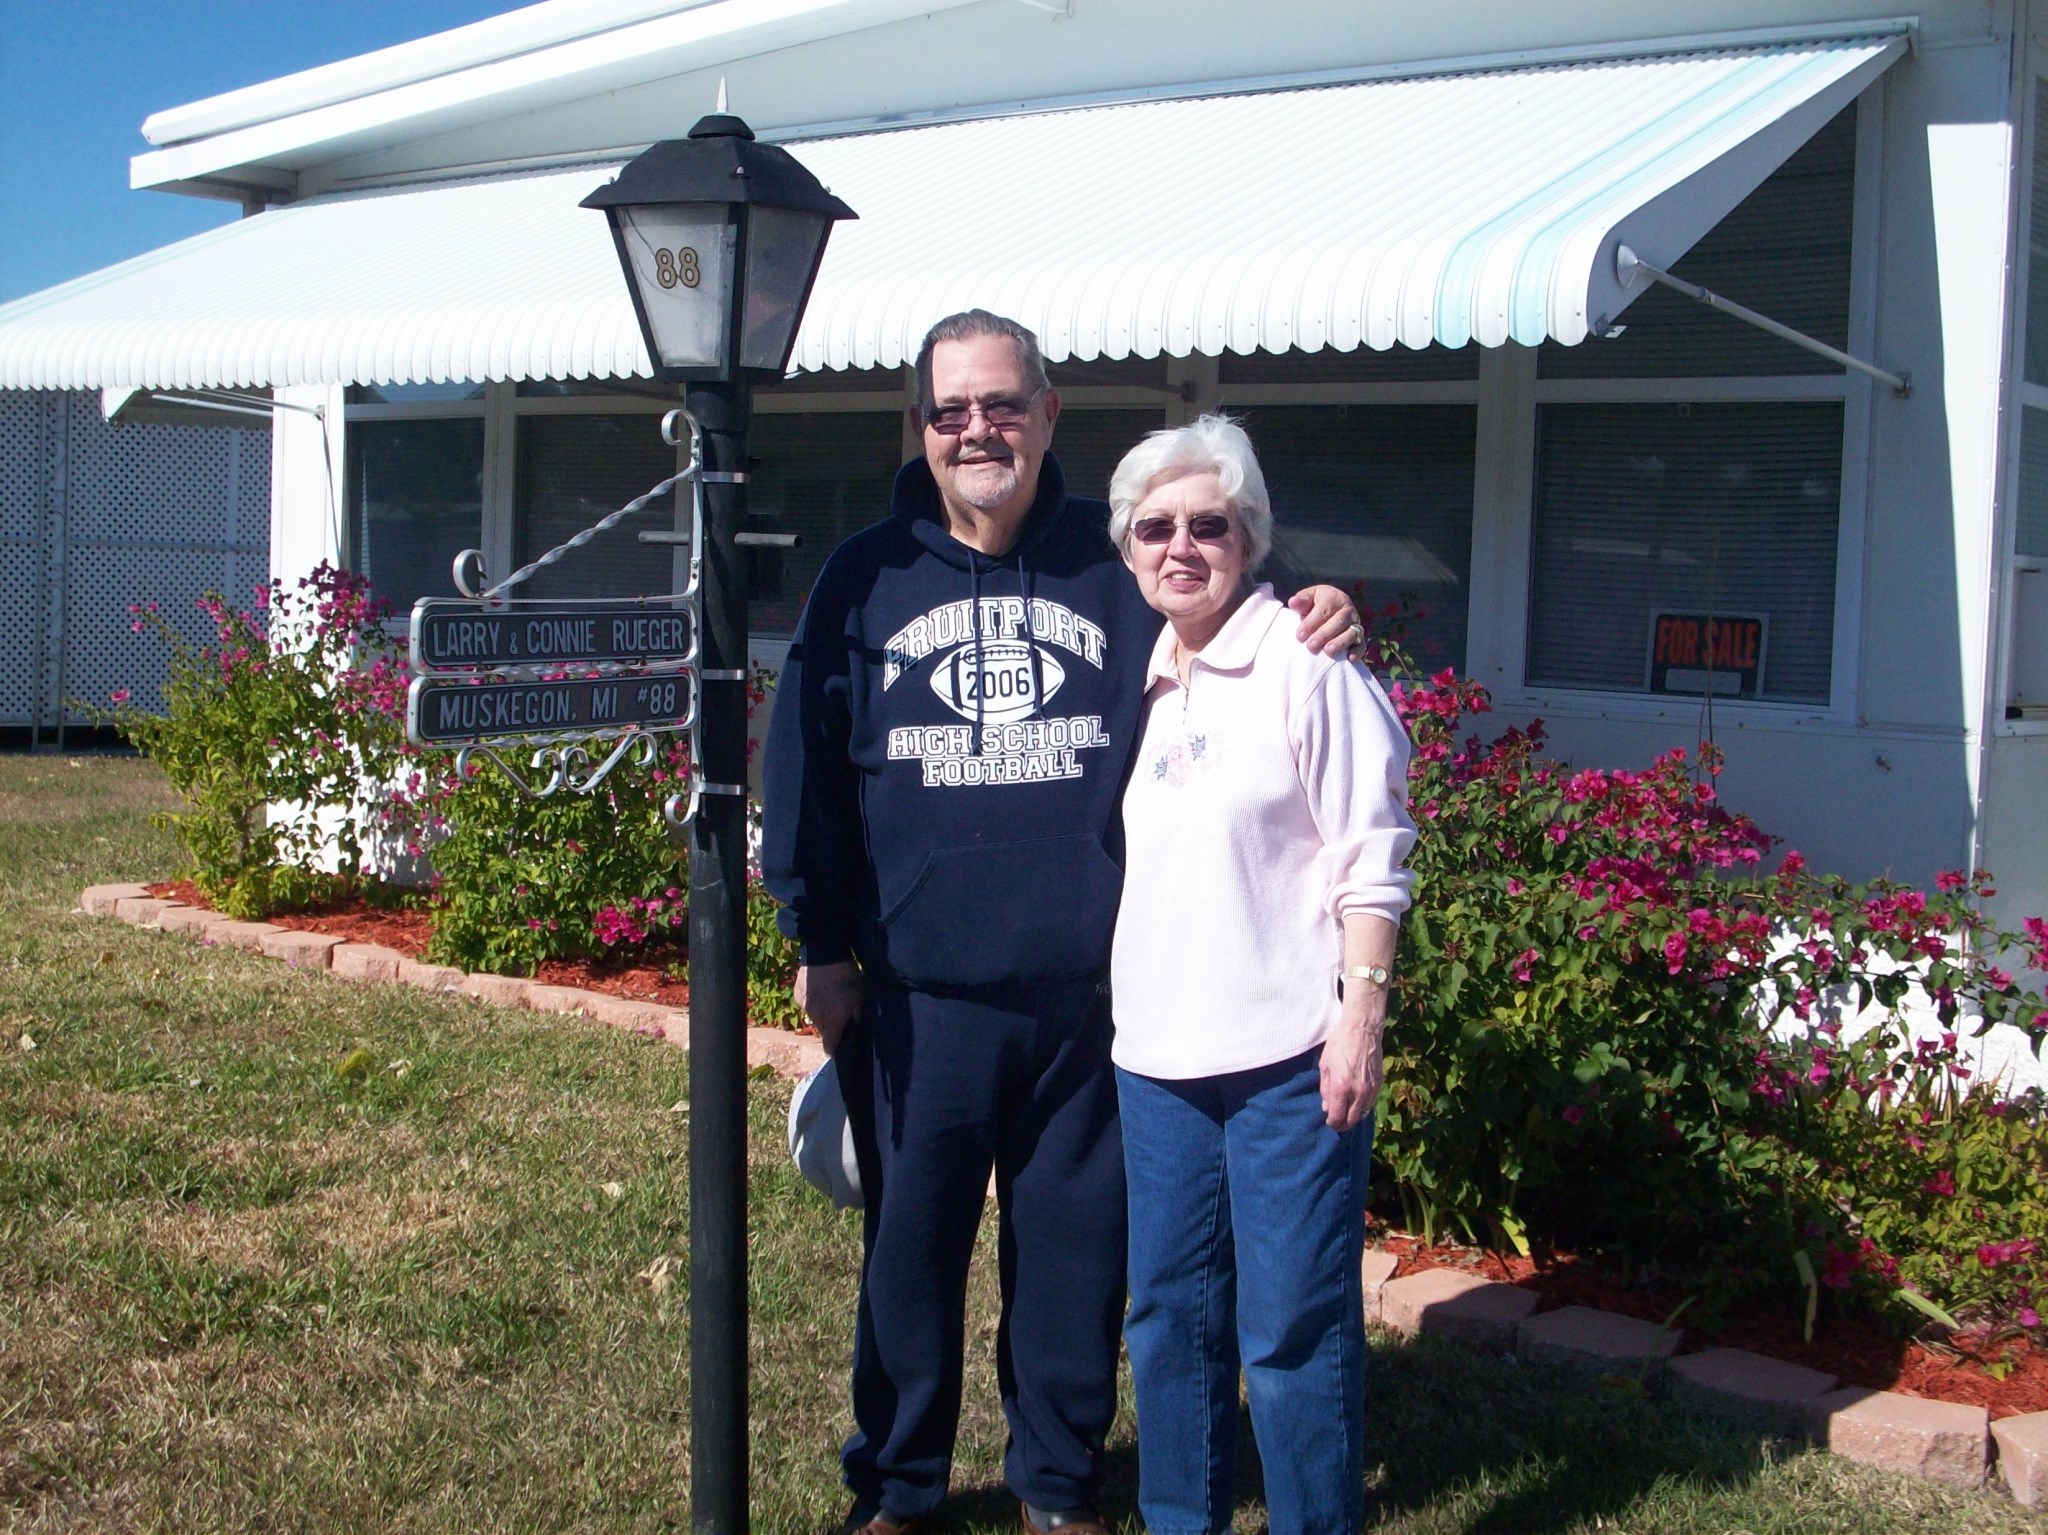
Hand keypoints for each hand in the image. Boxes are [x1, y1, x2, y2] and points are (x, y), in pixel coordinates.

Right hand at [794, 961, 862, 1054]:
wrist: (824, 955)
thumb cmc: (846, 977)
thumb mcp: (859, 996)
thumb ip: (855, 1014)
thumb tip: (852, 1023)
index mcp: (832, 1023)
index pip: (829, 1047)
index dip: (833, 1049)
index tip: (837, 1049)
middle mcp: (816, 1018)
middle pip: (822, 1029)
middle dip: (830, 1024)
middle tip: (838, 1010)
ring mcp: (805, 1006)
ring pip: (814, 1015)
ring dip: (821, 1009)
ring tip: (829, 994)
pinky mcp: (797, 994)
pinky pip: (806, 1002)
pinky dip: (812, 998)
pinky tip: (819, 986)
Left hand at [1288, 584, 1365, 659]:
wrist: (1331, 611)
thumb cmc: (1315, 606)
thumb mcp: (1308, 599)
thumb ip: (1301, 601)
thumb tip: (1293, 602)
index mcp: (1334, 598)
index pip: (1324, 610)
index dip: (1311, 623)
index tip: (1300, 636)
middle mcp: (1347, 610)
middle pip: (1339, 621)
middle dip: (1324, 634)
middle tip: (1311, 646)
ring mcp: (1355, 624)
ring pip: (1352, 633)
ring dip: (1340, 642)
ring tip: (1328, 651)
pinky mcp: (1360, 638)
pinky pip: (1361, 645)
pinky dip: (1357, 651)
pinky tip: (1350, 658)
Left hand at [1319, 1011, 1384, 1131]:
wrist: (1362, 1030)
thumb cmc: (1339, 1044)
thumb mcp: (1325, 1066)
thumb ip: (1325, 1089)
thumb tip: (1327, 1108)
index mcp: (1341, 1087)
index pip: (1337, 1117)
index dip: (1332, 1123)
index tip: (1329, 1121)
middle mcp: (1358, 1092)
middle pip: (1351, 1120)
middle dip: (1342, 1124)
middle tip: (1337, 1122)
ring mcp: (1371, 1089)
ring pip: (1363, 1114)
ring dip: (1353, 1117)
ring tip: (1346, 1114)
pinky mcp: (1379, 1084)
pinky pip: (1370, 1104)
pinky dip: (1362, 1107)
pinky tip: (1355, 1103)